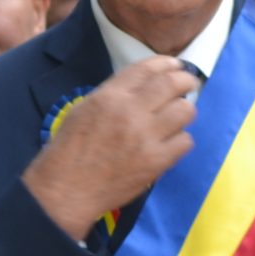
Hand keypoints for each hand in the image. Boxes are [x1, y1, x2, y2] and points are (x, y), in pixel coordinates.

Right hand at [23, 58, 198, 240]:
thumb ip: (114, 95)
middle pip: (172, 84)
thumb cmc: (68, 150)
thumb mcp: (84, 110)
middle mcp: (130, 112)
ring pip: (185, 111)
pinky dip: (180, 140)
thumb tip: (145, 86)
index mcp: (109, 97)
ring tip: (177, 117)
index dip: (166, 64)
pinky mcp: (156, 161)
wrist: (65, 191)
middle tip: (189, 85)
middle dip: (185, 81)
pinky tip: (170, 144)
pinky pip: (185, 141)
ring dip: (184, 111)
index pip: (146, 69)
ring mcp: (146, 137)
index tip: (175, 65)